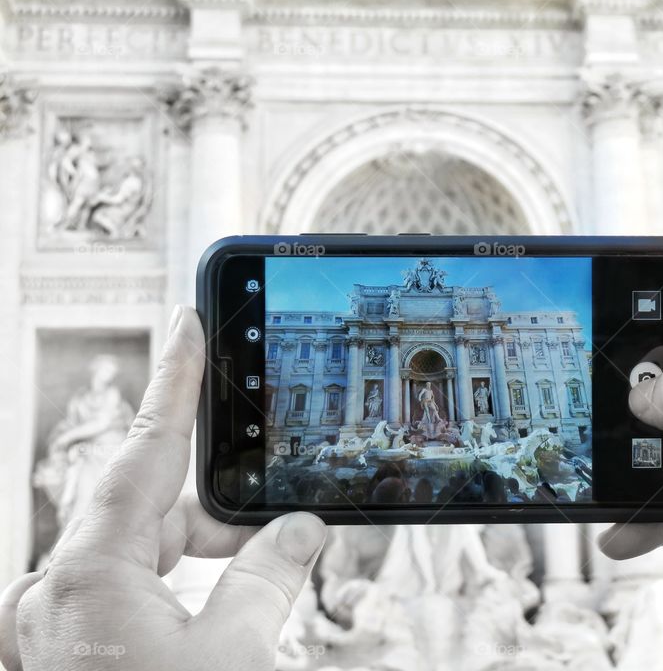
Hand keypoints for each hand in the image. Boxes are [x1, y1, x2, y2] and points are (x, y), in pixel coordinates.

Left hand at [0, 306, 326, 670]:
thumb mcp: (236, 656)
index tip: (192, 324)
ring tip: (271, 555)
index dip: (177, 382)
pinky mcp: (76, 648)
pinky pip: (134, 589)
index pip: (145, 450)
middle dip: (219, 498)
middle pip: (148, 505)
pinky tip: (229, 602)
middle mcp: (59, 589)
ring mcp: (62, 622)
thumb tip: (304, 530)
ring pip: (143, 551)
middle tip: (281, 491)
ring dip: (208, 549)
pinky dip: (185, 584)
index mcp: (85, 576)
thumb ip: (269, 579)